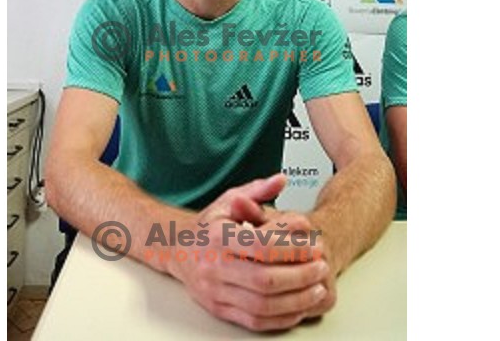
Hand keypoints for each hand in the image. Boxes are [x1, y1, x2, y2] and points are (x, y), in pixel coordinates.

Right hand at [165, 175, 331, 331]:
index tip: (314, 244)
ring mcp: (215, 292)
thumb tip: (281, 179)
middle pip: (265, 280)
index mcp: (218, 237)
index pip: (262, 246)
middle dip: (300, 276)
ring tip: (317, 288)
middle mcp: (214, 266)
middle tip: (322, 267)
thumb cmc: (209, 225)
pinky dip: (281, 317)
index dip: (293, 248)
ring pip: (263, 305)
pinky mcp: (219, 309)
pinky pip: (255, 321)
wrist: (177, 248)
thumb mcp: (229, 200)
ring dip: (296, 300)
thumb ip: (258, 191)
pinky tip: (298, 306)